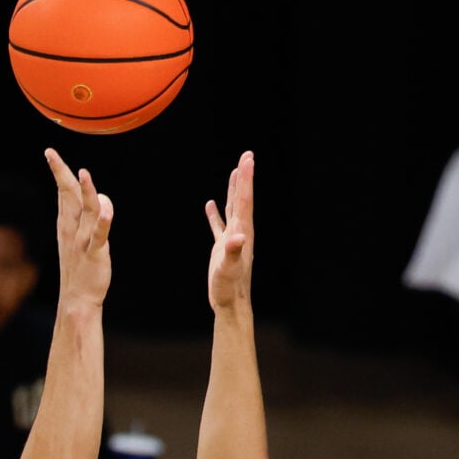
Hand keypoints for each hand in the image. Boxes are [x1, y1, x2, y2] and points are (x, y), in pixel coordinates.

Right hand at [45, 148, 113, 314]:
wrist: (78, 299)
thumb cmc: (80, 267)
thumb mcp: (79, 238)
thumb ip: (87, 216)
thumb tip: (97, 196)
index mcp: (66, 224)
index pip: (62, 192)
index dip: (58, 171)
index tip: (50, 153)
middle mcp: (72, 229)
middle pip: (68, 196)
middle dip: (60, 173)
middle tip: (51, 154)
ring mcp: (83, 240)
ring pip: (86, 211)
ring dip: (86, 192)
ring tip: (84, 173)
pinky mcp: (95, 253)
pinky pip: (99, 235)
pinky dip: (103, 223)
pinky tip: (106, 210)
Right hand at [204, 150, 255, 313]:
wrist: (230, 303)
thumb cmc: (229, 287)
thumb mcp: (230, 268)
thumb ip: (234, 252)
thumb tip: (239, 236)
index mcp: (242, 232)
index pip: (244, 200)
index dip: (245, 179)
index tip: (248, 159)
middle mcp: (240, 232)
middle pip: (241, 199)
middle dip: (244, 177)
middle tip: (247, 155)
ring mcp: (231, 239)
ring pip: (232, 208)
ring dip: (233, 190)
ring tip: (235, 172)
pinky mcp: (222, 248)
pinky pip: (218, 226)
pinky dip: (215, 214)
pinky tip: (210, 205)